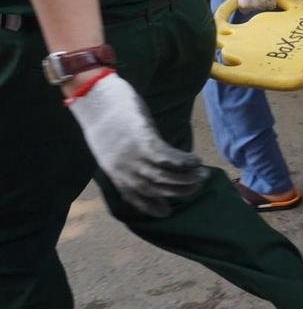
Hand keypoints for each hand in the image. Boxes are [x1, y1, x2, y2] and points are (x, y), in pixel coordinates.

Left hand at [68, 70, 208, 216]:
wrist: (94, 98)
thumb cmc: (102, 116)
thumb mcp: (110, 145)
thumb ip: (125, 157)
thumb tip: (143, 161)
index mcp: (114, 173)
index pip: (134, 198)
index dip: (152, 207)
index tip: (167, 210)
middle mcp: (124, 170)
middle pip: (155, 189)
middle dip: (179, 191)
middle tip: (197, 186)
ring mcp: (133, 156)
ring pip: (163, 178)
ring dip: (186, 179)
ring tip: (203, 175)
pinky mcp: (143, 140)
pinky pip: (167, 158)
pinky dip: (184, 162)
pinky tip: (196, 160)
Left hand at [236, 0, 276, 12]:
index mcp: (243, 5)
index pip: (244, 10)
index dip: (246, 5)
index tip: (249, 0)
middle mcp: (253, 7)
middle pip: (255, 9)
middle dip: (255, 3)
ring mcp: (263, 4)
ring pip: (264, 7)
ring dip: (264, 2)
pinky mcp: (272, 0)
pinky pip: (272, 5)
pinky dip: (271, 1)